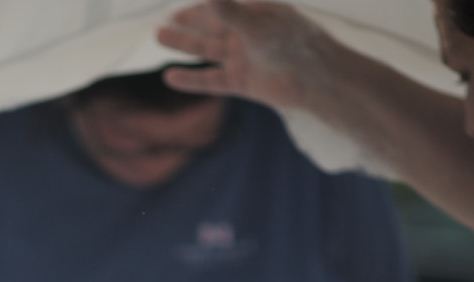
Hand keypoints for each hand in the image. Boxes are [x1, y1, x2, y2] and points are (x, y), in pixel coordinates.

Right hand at [156, 1, 329, 109]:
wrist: (313, 80)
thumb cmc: (292, 44)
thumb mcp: (256, 25)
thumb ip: (230, 12)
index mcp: (254, 13)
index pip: (221, 5)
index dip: (200, 5)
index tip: (177, 5)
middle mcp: (246, 34)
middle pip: (210, 26)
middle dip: (187, 23)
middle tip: (163, 20)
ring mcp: (243, 58)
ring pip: (206, 50)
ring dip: (184, 44)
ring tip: (160, 35)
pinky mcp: (241, 82)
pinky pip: (210, 80)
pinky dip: (191, 80)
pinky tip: (171, 77)